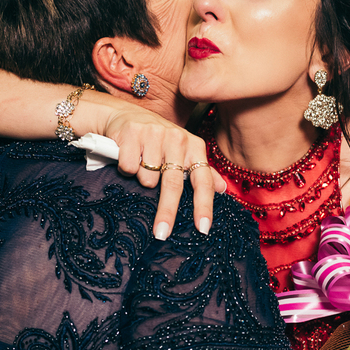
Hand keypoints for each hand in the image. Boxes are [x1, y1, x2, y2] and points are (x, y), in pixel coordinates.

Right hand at [103, 107, 224, 239]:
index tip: (202, 228)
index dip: (204, 206)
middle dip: (167, 212)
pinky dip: (126, 168)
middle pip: (173, 185)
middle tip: (162, 233)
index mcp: (194, 146)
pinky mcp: (133, 134)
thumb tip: (223, 189)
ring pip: (147, 178)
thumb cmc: (159, 139)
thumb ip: (203, 171)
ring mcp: (155, 134)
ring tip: (141, 164)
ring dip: (141, 178)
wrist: (126, 115)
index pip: (202, 181)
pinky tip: (129, 156)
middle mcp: (177, 139)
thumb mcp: (185, 151)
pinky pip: (129, 168)